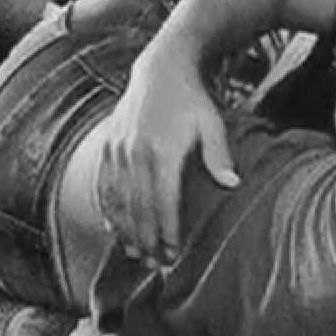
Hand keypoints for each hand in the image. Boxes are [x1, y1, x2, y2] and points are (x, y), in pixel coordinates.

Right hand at [93, 50, 239, 266]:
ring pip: (118, 200)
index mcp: (163, 152)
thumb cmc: (193, 101)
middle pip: (138, 208)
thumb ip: (219, 155)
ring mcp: (118, 150)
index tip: (173, 255)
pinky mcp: (108, 146)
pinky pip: (104, 185)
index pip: (163, 202)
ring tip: (136, 255)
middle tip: (155, 265)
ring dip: (125, 231)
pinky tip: (113, 229)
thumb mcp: (212, 123)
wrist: (161, 70)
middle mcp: (135, 153)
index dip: (167, 232)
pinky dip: (107, 210)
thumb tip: (232, 185)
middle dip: (146, 240)